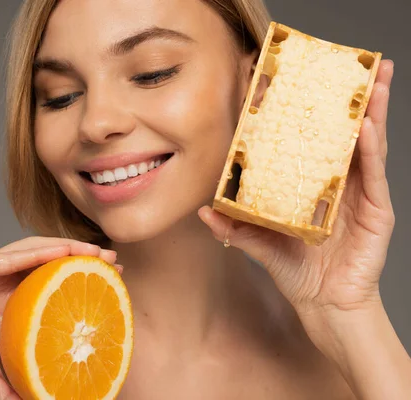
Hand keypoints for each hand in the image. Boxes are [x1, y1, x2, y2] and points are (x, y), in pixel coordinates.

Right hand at [0, 237, 117, 399]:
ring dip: (65, 248)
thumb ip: (7, 386)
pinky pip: (5, 257)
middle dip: (82, 257)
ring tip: (93, 251)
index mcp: (10, 298)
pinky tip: (57, 251)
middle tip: (113, 261)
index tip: (112, 280)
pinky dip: (33, 253)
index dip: (81, 277)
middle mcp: (3, 279)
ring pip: (33, 251)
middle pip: (50, 261)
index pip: (52, 280)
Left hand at [199, 60, 394, 339]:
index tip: (302, 82)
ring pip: (367, 146)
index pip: (313, 141)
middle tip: (355, 66)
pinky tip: (366, 126)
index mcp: (314, 184)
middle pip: (345, 134)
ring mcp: (360, 195)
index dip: (310, 112)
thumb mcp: (259, 241)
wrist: (323, 303)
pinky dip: (369, 150)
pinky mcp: (375, 211)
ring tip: (375, 81)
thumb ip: (235, 225)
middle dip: (352, 100)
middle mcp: (339, 183)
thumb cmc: (296, 270)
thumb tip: (203, 211)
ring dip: (372, 112)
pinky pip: (372, 175)